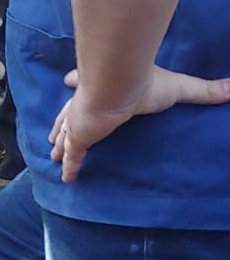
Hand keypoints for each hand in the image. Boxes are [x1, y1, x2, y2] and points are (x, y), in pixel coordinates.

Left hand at [50, 65, 229, 181]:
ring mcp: (79, 121)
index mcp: (103, 88)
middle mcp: (86, 103)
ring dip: (59, 143)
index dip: (77, 82)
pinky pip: (73, 155)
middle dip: (62, 122)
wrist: (119, 85)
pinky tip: (66, 178)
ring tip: (53, 152)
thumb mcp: (181, 88)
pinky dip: (70, 166)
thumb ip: (206, 90)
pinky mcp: (78, 136)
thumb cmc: (146, 84)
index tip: (69, 81)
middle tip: (55, 133)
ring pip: (65, 134)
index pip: (84, 84)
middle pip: (69, 114)